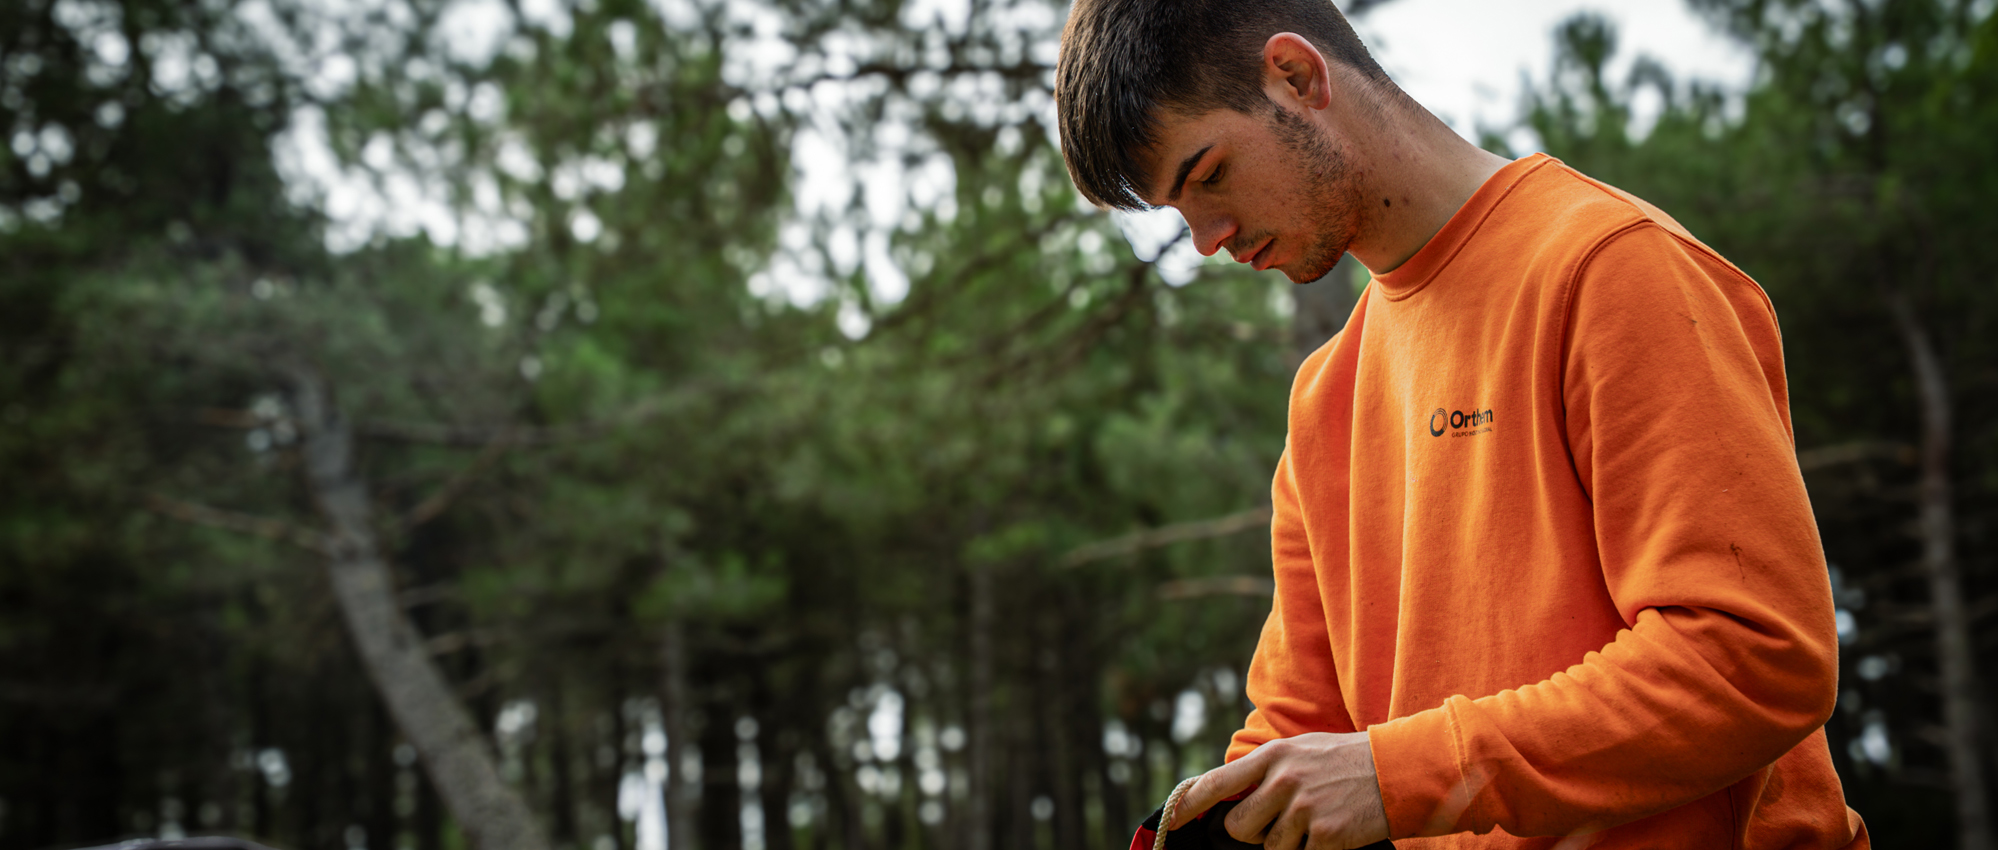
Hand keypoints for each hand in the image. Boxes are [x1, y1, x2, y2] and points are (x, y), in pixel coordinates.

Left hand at [1169, 731, 1389, 849]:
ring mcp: (1303, 810)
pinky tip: (1330, 831)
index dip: (1189, 804)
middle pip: (1239, 827)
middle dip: (1253, 832)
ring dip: (1287, 843)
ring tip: (1313, 820)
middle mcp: (1283, 782)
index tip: (1172, 819)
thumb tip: (1231, 793)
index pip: (1217, 783)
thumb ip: (1266, 769)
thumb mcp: (1301, 750)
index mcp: (1273, 758)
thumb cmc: (1344, 761)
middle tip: (1279, 820)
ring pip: (1269, 848)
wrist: (1396, 772)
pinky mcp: (1324, 836)